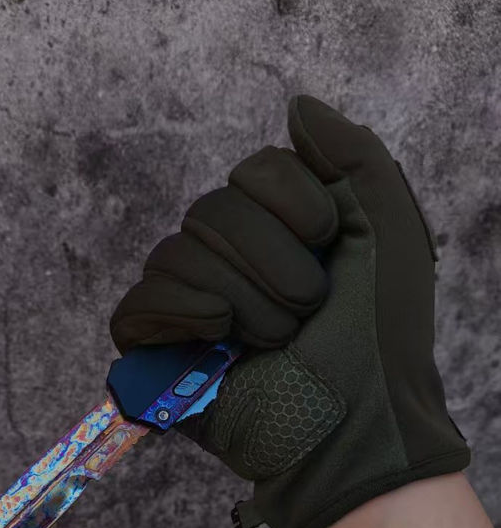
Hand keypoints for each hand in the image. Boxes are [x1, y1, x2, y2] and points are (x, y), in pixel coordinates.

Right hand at [109, 95, 469, 527]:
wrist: (359, 422)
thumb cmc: (381, 335)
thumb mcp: (389, 229)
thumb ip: (352, 154)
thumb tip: (295, 106)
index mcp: (278, 226)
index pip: (253, 169)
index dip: (292, 205)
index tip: (328, 248)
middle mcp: (228, 256)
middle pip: (212, 210)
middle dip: (273, 263)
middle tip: (307, 311)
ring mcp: (191, 302)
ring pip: (178, 253)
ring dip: (243, 299)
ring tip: (274, 340)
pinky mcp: (160, 350)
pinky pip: (139, 305)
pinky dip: (181, 312)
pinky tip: (218, 336)